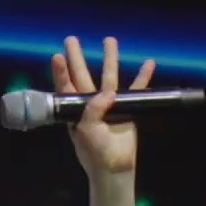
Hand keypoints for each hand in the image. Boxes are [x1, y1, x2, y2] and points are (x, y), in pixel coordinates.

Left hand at [52, 37, 154, 177]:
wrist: (113, 167)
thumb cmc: (94, 151)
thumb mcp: (86, 130)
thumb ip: (93, 109)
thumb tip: (107, 93)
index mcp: (75, 109)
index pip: (66, 86)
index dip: (61, 71)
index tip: (57, 55)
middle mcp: (90, 103)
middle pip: (82, 74)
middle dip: (77, 57)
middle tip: (71, 39)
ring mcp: (108, 104)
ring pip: (109, 76)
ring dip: (110, 58)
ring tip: (110, 40)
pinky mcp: (127, 108)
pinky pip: (137, 90)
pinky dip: (143, 77)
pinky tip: (149, 63)